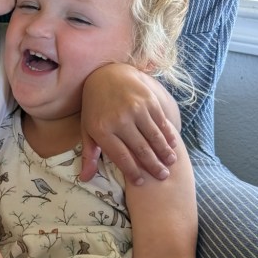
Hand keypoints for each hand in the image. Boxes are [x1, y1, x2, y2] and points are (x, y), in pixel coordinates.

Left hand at [80, 64, 179, 183]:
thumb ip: (89, 155)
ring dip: (164, 152)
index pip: (122, 157)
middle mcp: (120, 120)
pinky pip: (161, 122)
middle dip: (154, 166)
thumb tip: (85, 179)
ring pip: (154, 137)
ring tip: (170, 163)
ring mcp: (136, 109)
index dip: (133, 172)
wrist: (107, 75)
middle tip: (162, 176)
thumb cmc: (96, 108)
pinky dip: (168, 135)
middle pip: (141, 149)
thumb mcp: (88, 130)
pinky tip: (172, 145)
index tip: (141, 182)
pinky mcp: (149, 100)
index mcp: (102, 130)